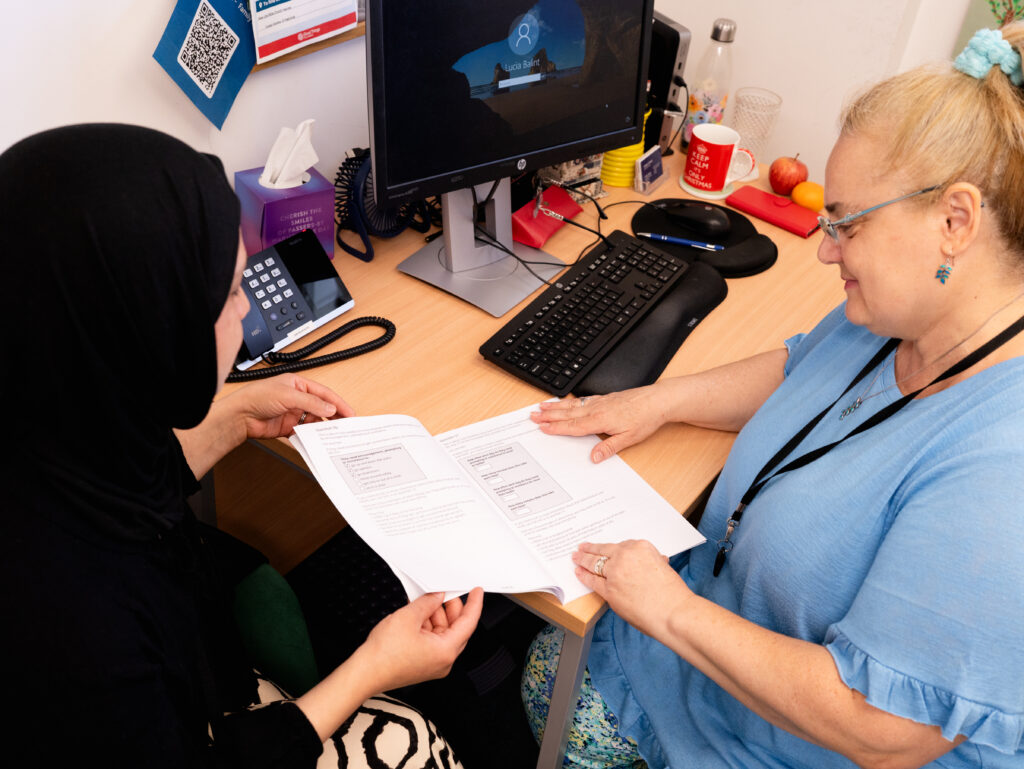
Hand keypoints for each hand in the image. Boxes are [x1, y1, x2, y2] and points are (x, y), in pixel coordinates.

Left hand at [224, 374, 355, 441]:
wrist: (239, 416)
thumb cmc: (256, 397)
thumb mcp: (288, 395)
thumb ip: (311, 402)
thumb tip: (330, 408)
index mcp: (298, 385)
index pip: (324, 393)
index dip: (338, 402)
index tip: (349, 412)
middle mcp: (297, 399)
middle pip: (322, 408)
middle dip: (334, 416)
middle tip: (347, 425)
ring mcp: (293, 414)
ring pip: (315, 421)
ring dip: (324, 427)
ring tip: (335, 434)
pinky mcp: (288, 427)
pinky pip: (305, 432)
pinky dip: (312, 436)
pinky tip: (318, 440)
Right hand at [356, 588, 483, 691]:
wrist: (365, 673)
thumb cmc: (384, 654)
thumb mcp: (408, 617)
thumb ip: (427, 603)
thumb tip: (437, 596)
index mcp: (446, 651)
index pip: (468, 623)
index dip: (474, 604)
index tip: (477, 592)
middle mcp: (443, 661)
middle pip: (456, 628)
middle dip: (450, 608)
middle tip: (443, 592)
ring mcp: (433, 664)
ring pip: (442, 633)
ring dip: (435, 616)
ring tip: (422, 601)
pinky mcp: (423, 664)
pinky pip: (432, 641)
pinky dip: (427, 626)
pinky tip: (417, 614)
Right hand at [531, 386, 667, 461]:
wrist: (657, 401)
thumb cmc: (645, 418)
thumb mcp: (629, 438)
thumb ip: (609, 447)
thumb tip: (594, 457)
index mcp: (600, 420)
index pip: (573, 426)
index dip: (556, 428)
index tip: (542, 428)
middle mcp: (597, 409)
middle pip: (568, 413)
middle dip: (549, 415)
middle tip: (532, 415)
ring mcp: (600, 402)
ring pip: (573, 405)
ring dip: (556, 406)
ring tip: (542, 406)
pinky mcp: (606, 398)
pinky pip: (582, 400)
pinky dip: (570, 401)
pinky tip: (566, 402)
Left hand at [573, 540, 690, 637]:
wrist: (673, 612)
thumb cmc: (672, 594)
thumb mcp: (663, 568)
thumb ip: (652, 563)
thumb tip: (650, 564)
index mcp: (641, 547)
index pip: (622, 545)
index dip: (612, 549)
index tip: (606, 547)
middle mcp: (625, 556)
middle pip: (604, 550)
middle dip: (591, 548)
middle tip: (583, 547)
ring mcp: (615, 572)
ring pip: (594, 563)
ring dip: (583, 559)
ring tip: (576, 556)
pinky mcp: (609, 590)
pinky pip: (592, 580)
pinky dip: (584, 575)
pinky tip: (579, 572)